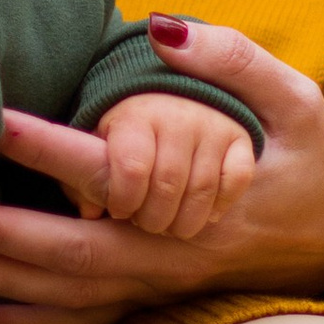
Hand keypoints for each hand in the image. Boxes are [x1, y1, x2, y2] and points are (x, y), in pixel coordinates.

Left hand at [0, 18, 323, 323]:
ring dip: (3, 282)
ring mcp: (163, 288)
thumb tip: (162, 26)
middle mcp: (173, 256)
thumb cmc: (317, 164)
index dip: (46, 149)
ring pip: (71, 298)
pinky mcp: (159, 303)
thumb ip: (232, 59)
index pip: (110, 173)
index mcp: (202, 203)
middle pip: (70, 255)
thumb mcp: (296, 99)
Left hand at [91, 90, 256, 237]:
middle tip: (144, 222)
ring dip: (185, 221)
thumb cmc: (127, 133)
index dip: (123, 200)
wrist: (170, 99)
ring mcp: (213, 125)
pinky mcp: (240, 137)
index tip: (119, 210)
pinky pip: (236, 180)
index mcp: (136, 114)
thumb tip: (89, 211)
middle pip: (168, 184)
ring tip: (169, 224)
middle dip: (152, 218)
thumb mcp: (97, 143)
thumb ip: (83, 172)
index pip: (131, 167)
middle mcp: (178, 115)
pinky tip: (205, 213)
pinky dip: (221, 204)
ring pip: (202, 189)